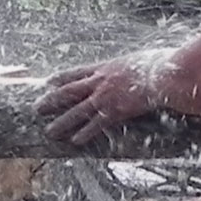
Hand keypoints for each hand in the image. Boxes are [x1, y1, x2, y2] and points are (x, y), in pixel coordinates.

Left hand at [37, 54, 165, 144]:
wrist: (164, 75)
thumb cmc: (160, 63)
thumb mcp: (141, 59)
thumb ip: (134, 64)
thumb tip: (141, 64)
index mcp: (105, 66)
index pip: (76, 72)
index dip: (61, 77)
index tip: (48, 81)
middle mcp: (100, 81)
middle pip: (69, 91)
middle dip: (51, 100)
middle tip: (36, 108)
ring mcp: (106, 97)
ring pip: (77, 111)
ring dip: (62, 122)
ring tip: (49, 131)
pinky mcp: (115, 111)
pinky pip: (95, 124)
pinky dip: (84, 133)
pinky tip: (75, 141)